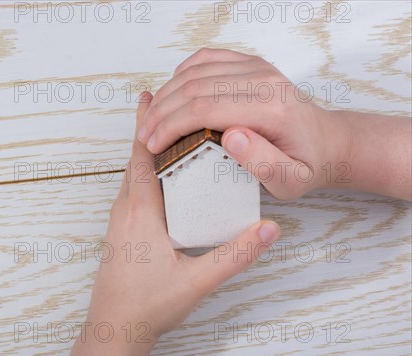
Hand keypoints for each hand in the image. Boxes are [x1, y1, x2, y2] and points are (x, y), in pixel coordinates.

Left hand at [55, 92, 280, 355]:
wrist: (115, 330)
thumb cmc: (148, 305)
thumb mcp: (197, 281)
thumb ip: (235, 255)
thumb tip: (268, 229)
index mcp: (140, 213)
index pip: (142, 158)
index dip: (146, 126)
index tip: (149, 98)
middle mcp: (124, 211)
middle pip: (135, 162)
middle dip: (149, 132)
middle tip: (166, 106)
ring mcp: (119, 222)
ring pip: (132, 178)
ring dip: (146, 154)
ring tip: (167, 136)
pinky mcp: (120, 234)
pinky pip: (131, 193)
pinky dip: (144, 176)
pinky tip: (161, 181)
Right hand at [138, 48, 351, 199]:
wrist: (326, 142)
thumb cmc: (306, 164)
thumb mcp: (291, 181)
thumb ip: (263, 164)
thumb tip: (231, 137)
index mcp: (270, 108)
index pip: (204, 109)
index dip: (170, 126)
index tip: (152, 145)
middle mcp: (263, 80)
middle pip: (193, 88)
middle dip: (160, 112)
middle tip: (143, 135)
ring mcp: (256, 67)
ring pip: (194, 72)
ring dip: (165, 95)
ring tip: (149, 120)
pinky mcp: (250, 64)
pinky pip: (206, 59)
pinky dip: (182, 74)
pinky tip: (170, 94)